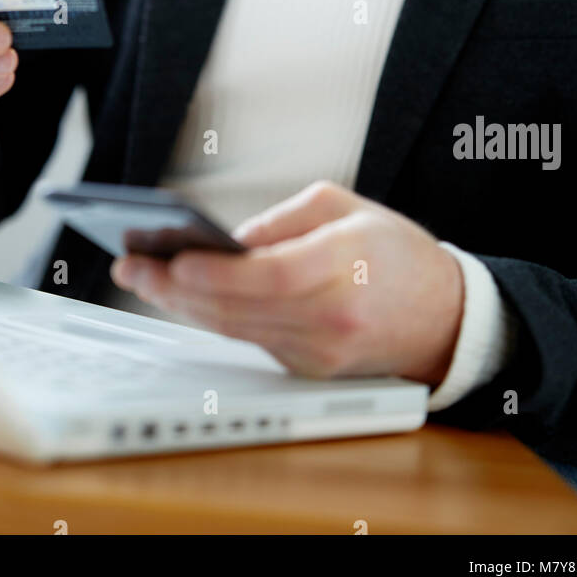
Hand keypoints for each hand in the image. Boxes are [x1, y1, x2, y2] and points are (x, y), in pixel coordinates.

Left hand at [110, 180, 464, 386]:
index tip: (174, 259)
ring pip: (235, 330)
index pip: (271, 276)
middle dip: (176, 287)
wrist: (445, 317)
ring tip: (143, 278)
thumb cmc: (394, 253)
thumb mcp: (346, 207)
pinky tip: (181, 298)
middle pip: (240, 308)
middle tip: (132, 265)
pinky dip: (212, 319)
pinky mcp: (309, 370)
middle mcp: (332, 317)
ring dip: (182, 306)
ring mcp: (320, 352)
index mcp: (346, 266)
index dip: (218, 272)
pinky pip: (250, 342)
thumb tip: (226, 239)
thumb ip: (284, 219)